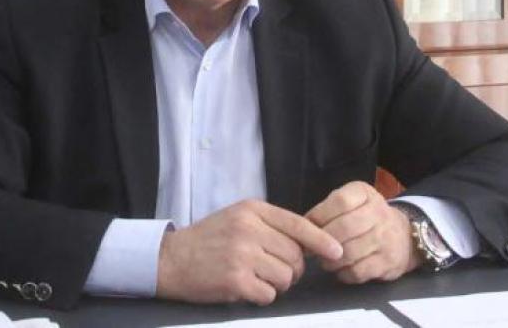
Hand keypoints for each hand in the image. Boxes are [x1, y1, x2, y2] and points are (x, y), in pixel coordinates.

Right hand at [155, 199, 343, 304]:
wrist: (170, 259)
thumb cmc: (207, 240)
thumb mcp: (238, 218)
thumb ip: (270, 225)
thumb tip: (309, 242)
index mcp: (252, 210)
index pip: (298, 224)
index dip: (321, 240)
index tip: (337, 251)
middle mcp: (249, 229)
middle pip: (295, 256)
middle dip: (290, 269)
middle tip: (271, 270)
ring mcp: (242, 254)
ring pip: (285, 277)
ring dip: (276, 284)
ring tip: (255, 278)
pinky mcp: (235, 280)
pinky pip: (269, 295)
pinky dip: (262, 296)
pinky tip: (245, 288)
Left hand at [305, 181, 423, 282]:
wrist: (405, 235)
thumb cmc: (368, 217)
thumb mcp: (352, 202)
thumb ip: (328, 209)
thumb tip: (303, 226)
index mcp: (365, 194)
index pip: (340, 201)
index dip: (319, 216)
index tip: (308, 227)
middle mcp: (379, 213)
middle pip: (344, 227)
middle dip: (323, 241)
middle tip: (313, 249)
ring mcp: (386, 238)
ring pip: (349, 252)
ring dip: (330, 260)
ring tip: (324, 260)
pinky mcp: (388, 262)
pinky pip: (358, 271)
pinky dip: (343, 273)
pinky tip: (340, 270)